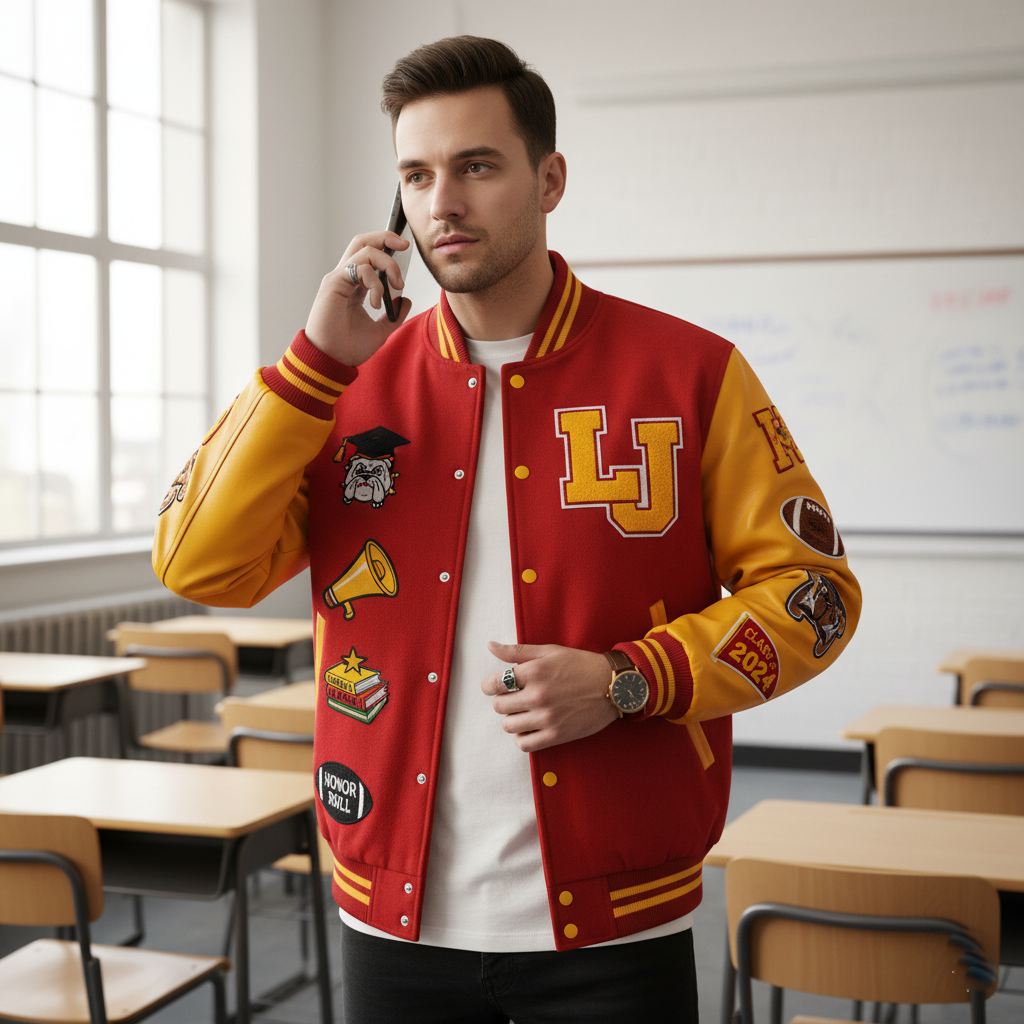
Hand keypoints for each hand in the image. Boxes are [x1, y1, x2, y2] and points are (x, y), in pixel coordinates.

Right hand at [304, 232, 411, 366]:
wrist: (331, 360)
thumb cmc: (347, 348)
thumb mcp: (380, 331)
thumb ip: (393, 316)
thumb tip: (406, 300)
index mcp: (354, 286)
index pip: (369, 255)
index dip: (386, 246)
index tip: (405, 250)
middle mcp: (345, 278)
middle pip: (363, 241)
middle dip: (385, 236)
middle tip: (404, 245)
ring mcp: (338, 278)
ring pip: (365, 250)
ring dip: (388, 264)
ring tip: (396, 286)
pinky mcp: (333, 283)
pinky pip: (360, 267)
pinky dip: (375, 282)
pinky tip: (377, 303)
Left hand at [481, 641, 617, 752]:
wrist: (613, 685)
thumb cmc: (581, 665)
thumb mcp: (549, 651)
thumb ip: (517, 651)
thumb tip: (490, 646)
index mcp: (533, 672)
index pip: (494, 684)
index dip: (490, 686)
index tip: (495, 686)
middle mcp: (537, 696)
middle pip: (499, 706)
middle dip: (504, 701)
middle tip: (516, 697)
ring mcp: (547, 718)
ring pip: (509, 726)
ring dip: (513, 719)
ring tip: (525, 712)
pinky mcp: (556, 735)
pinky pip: (524, 744)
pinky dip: (522, 738)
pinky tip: (530, 728)